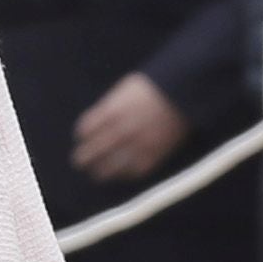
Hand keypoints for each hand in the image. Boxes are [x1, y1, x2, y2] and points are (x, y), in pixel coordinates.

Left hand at [70, 71, 184, 183]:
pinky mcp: (152, 155)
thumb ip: (109, 107)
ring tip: (97, 174)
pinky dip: (125, 174)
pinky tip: (121, 174)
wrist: (183, 91)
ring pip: (109, 167)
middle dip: (83, 158)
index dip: (82, 136)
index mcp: (110, 112)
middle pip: (92, 152)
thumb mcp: (125, 91)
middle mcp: (120, 130)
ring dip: (100, 172)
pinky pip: (132, 172)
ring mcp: (136, 145)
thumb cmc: (153, 87)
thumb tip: (98, 122)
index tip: (82, 139)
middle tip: (79, 162)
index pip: (85, 130)